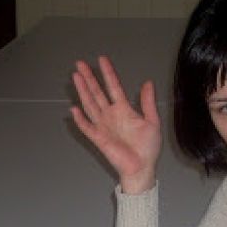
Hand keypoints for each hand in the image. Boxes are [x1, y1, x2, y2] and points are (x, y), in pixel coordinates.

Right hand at [71, 56, 161, 193]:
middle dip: (89, 78)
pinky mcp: (99, 138)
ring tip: (75, 76)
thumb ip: (147, 102)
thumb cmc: (148, 148)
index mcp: (124, 110)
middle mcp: (111, 115)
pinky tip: (73, 109)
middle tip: (80, 63)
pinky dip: (80, 119)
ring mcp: (103, 126)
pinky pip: (87, 127)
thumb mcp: (152, 121)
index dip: (108, 73)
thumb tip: (147, 82)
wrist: (142, 167)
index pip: (113, 87)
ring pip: (89, 104)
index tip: (102, 59)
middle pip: (97, 92)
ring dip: (82, 91)